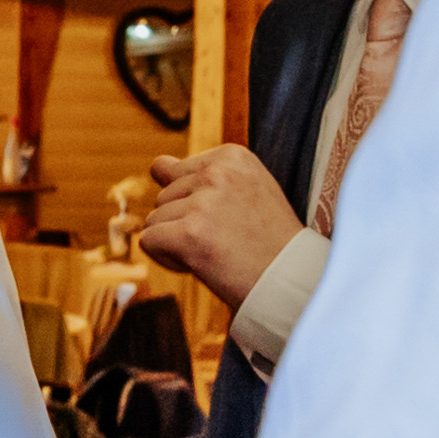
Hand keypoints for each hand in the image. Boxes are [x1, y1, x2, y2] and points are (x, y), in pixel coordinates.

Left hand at [138, 143, 305, 305]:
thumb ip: (200, 176)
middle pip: (163, 197)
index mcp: (232, 156)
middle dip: (182, 223)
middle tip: (224, 240)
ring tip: (216, 252)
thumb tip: (157, 165)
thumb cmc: (268, 241)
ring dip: (176, 242)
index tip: (226, 219)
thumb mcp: (243, 190)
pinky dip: (166, 258)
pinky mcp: (189, 233)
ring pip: (153, 220)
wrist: (290, 281)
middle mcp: (217, 172)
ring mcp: (203, 202)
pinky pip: (148, 241)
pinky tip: (199, 263)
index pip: (175, 173)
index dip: (192, 204)